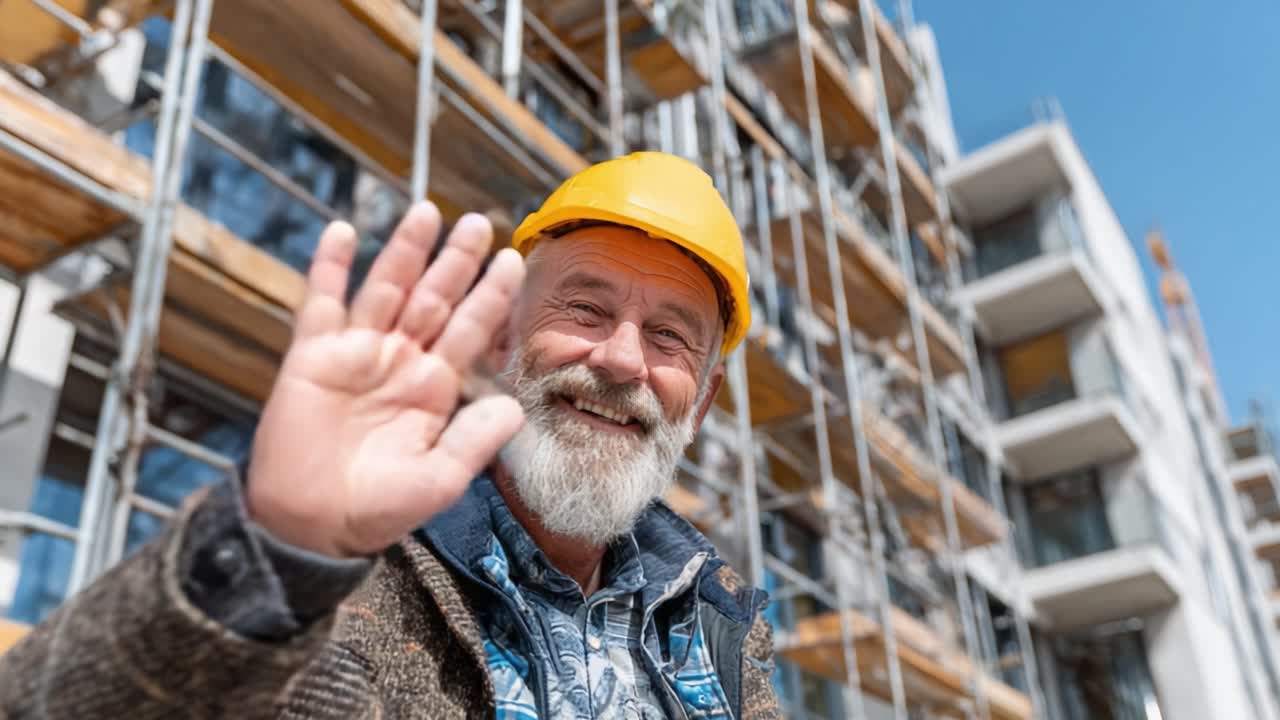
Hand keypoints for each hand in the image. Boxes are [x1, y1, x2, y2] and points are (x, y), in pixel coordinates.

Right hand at [246, 202, 525, 557]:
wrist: (310, 525)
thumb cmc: (376, 508)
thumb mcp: (437, 480)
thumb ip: (474, 441)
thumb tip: (515, 407)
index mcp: (433, 387)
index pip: (469, 329)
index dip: (490, 295)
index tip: (512, 259)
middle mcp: (400, 361)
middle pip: (434, 298)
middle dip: (456, 260)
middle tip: (480, 221)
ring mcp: (356, 353)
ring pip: (386, 288)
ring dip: (404, 250)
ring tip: (426, 211)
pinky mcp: (312, 355)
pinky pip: (322, 302)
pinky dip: (330, 266)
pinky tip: (342, 230)